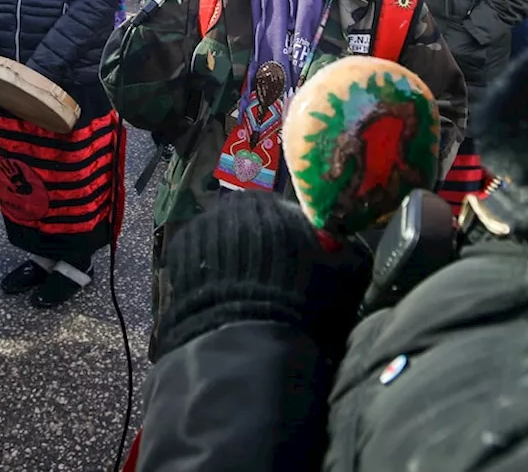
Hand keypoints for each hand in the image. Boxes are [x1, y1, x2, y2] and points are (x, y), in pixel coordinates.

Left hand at [156, 194, 370, 358]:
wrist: (243, 326)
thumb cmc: (299, 294)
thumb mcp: (341, 274)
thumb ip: (348, 253)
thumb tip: (351, 246)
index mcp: (271, 202)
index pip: (287, 216)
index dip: (296, 242)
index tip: (300, 266)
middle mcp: (231, 205)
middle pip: (251, 226)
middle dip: (262, 250)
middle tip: (273, 282)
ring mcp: (200, 227)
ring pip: (222, 242)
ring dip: (232, 262)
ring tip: (245, 294)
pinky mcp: (176, 254)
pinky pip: (197, 261)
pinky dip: (208, 275)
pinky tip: (220, 297)